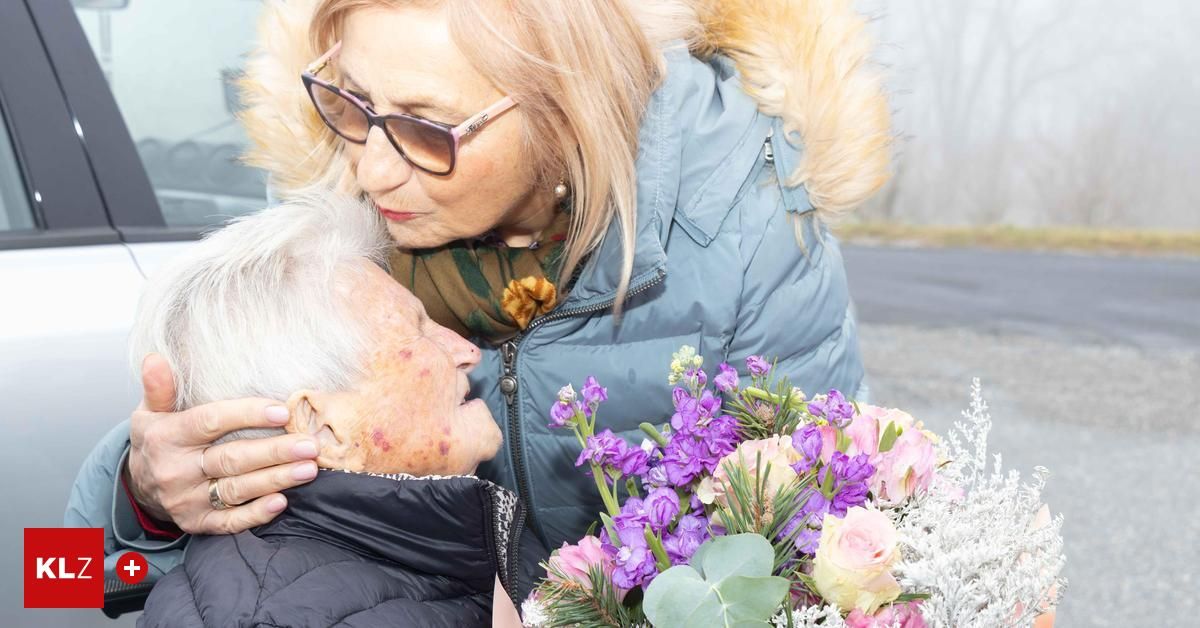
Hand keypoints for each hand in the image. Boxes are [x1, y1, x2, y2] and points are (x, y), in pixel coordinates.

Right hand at [125, 354, 320, 533]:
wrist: (139, 484)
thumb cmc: (159, 438)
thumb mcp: (151, 410)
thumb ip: (159, 387)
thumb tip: (155, 358)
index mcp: (167, 436)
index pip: (211, 422)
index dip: (247, 415)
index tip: (283, 411)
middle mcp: (175, 471)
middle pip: (231, 459)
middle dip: (275, 452)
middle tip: (310, 445)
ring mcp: (185, 500)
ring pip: (236, 490)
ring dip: (276, 480)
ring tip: (309, 469)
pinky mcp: (196, 523)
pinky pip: (229, 523)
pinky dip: (256, 514)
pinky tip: (282, 501)